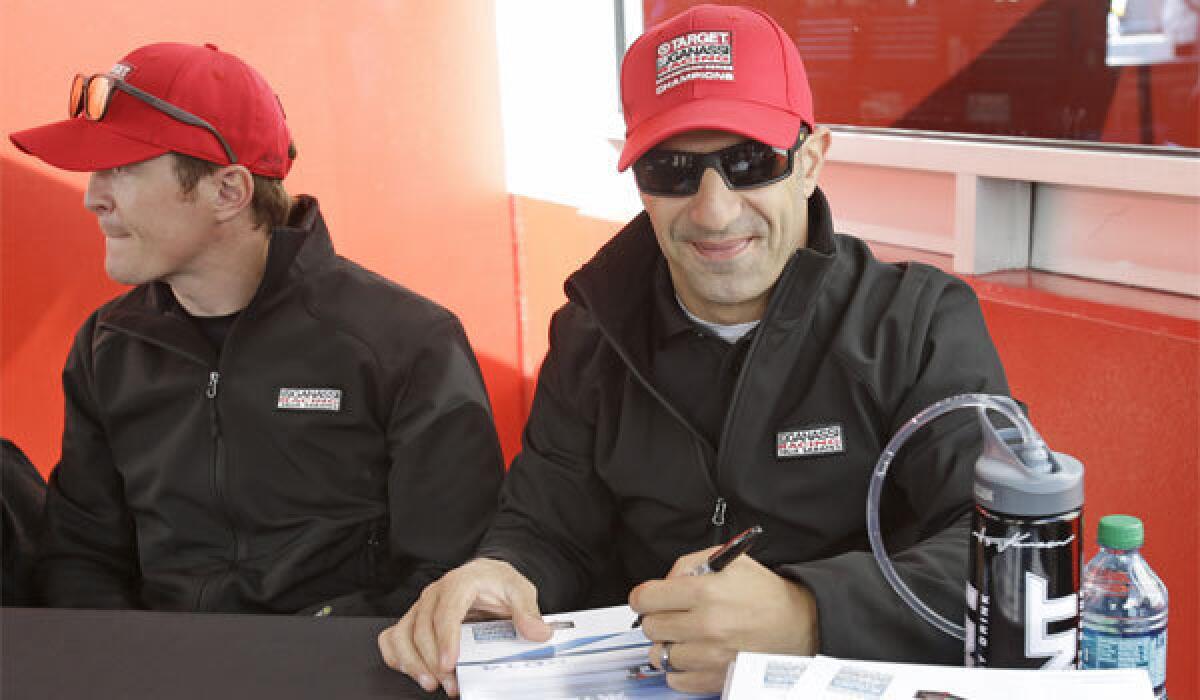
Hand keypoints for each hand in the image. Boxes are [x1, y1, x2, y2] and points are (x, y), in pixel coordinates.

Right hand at [377, 558, 552, 696]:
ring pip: (403, 634)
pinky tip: (412, 671)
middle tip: (450, 683)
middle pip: (423, 629)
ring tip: (431, 683)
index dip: (446, 640)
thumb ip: (527, 611)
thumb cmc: (497, 583)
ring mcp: (421, 607)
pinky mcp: (414, 619)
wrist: (486, 576)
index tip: (450, 664)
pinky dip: (397, 656)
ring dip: (413, 663)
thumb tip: (538, 632)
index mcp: (459, 583)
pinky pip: (393, 637)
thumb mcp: (519, 590)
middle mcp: (435, 594)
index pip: (446, 612)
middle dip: (434, 661)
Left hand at [629, 547, 819, 693]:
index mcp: (705, 591)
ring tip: (686, 636)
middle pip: (650, 627)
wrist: (798, 624)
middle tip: (674, 616)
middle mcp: (706, 625)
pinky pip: (676, 679)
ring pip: (660, 655)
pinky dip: (680, 669)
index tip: (648, 599)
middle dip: (658, 619)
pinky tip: (694, 654)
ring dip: (669, 645)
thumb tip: (662, 584)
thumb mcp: (728, 561)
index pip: (646, 598)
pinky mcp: (716, 678)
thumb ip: (687, 565)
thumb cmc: (763, 593)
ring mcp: (710, 655)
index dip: (643, 597)